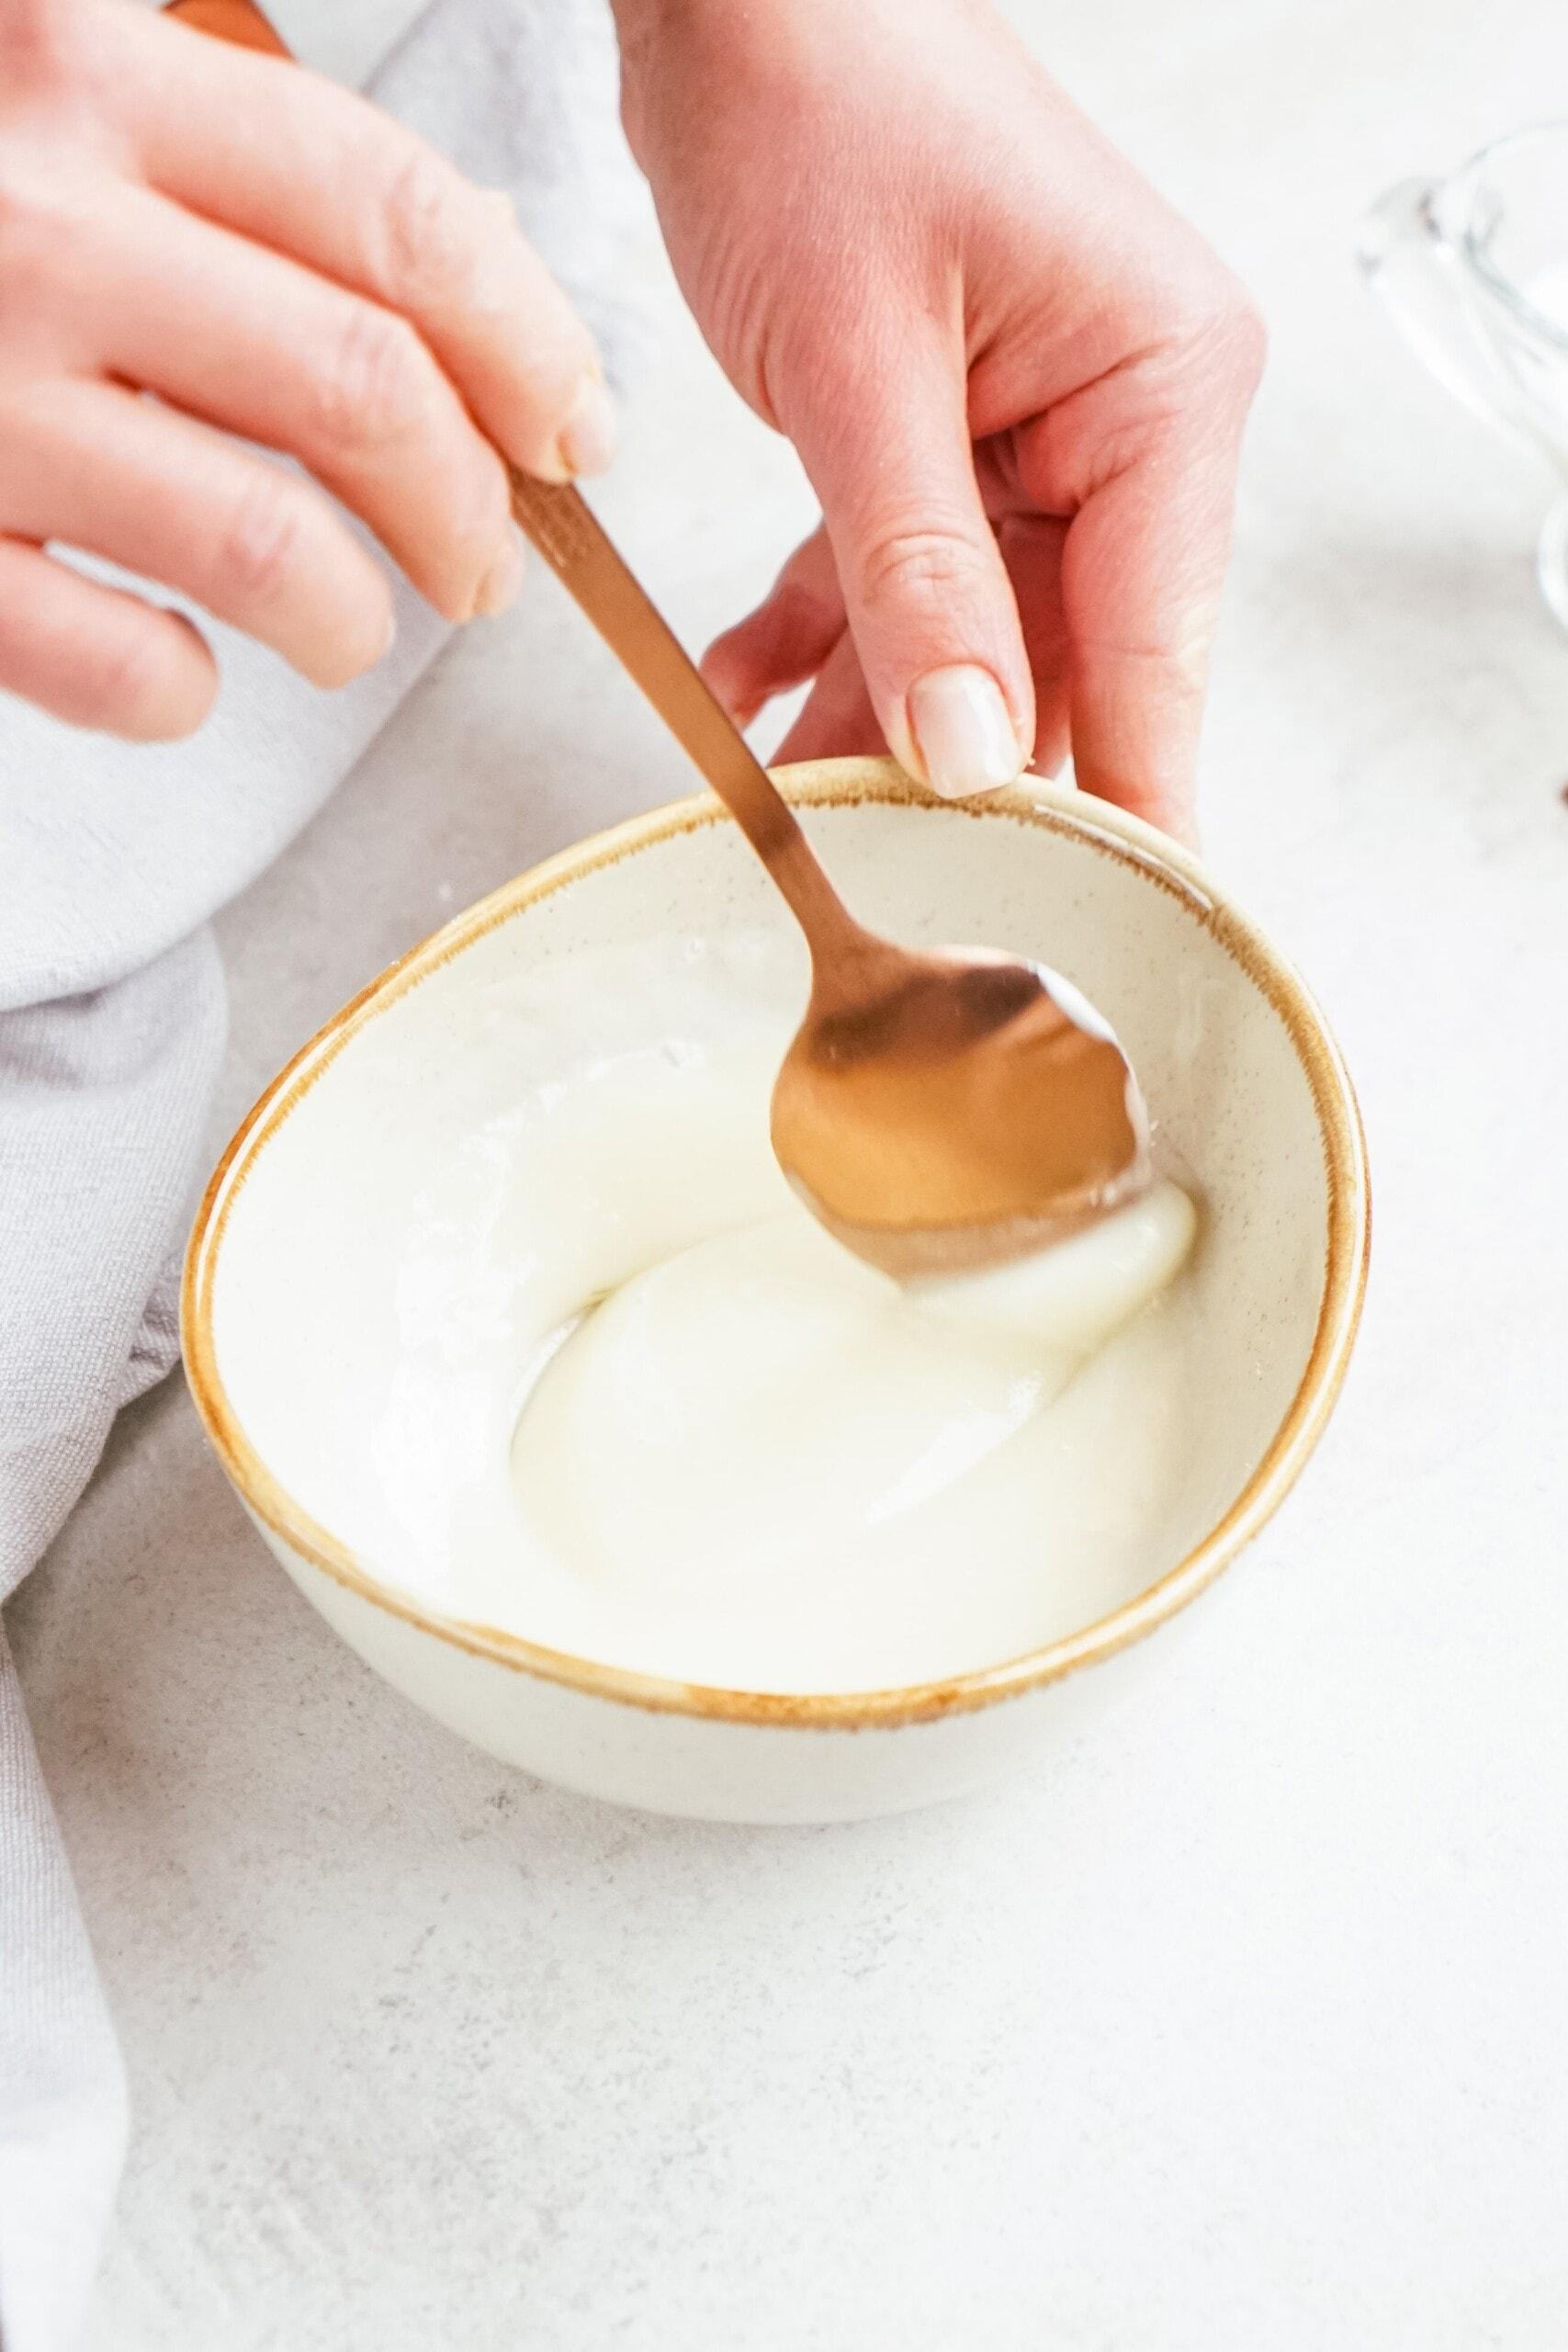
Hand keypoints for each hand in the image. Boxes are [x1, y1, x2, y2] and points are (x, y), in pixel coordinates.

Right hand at [0, 0, 616, 739]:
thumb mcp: (62, 96)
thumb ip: (234, 158)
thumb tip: (475, 279)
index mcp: (84, 63)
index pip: (392, 215)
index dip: (526, 342)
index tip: (573, 433)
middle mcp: (27, 214)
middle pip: (361, 392)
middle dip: (465, 511)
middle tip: (480, 567)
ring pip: (266, 547)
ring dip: (349, 619)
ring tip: (346, 629)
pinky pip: (116, 666)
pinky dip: (181, 693)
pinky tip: (180, 669)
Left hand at [615, 0, 1262, 837]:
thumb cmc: (819, 87)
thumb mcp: (859, 357)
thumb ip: (915, 570)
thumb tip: (964, 750)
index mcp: (1161, 389)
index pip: (1159, 645)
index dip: (1126, 801)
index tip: (1107, 937)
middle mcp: (1120, 424)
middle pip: (1063, 662)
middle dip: (962, 773)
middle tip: (894, 887)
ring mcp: (1033, 438)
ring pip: (966, 642)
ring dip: (868, 715)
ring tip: (788, 802)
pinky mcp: (945, 442)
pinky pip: (895, 579)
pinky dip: (820, 629)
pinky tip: (748, 689)